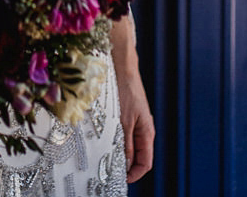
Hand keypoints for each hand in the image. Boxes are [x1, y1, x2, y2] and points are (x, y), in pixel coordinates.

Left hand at [110, 15, 153, 182]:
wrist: (122, 67)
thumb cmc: (126, 90)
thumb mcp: (123, 120)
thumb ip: (125, 143)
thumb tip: (125, 165)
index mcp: (147, 133)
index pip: (145, 163)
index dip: (134, 175)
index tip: (121, 180)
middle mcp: (142, 129)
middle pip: (136, 156)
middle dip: (123, 166)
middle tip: (106, 171)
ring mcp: (134, 122)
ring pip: (127, 146)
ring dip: (116, 153)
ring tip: (100, 157)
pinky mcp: (125, 115)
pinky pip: (121, 134)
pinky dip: (113, 141)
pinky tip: (100, 140)